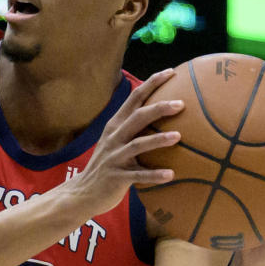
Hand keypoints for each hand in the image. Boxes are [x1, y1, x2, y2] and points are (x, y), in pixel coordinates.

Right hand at [64, 70, 183, 218]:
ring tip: (178, 136)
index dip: (152, 83)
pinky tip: (171, 174)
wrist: (83, 193)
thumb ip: (133, 130)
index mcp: (115, 126)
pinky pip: (138, 175)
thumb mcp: (116, 143)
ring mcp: (115, 157)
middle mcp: (114, 138)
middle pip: (137, 117)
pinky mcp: (117, 177)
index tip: (171, 72)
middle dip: (159, 108)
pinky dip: (154, 175)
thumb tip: (161, 117)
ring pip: (138, 144)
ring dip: (158, 139)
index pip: (134, 98)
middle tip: (181, 104)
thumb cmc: (107, 166)